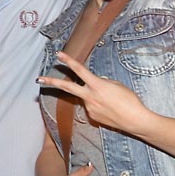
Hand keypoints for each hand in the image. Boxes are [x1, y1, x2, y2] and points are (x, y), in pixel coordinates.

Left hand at [37, 51, 151, 134]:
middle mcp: (89, 97)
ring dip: (94, 97)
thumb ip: (101, 81)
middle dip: (52, 82)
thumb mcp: (116, 85)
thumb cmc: (129, 100)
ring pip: (86, 98)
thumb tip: (94, 82)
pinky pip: (92, 107)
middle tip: (38, 79)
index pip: (79, 70)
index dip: (68, 61)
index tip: (58, 55)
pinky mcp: (92, 117)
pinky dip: (99, 106)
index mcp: (97, 85)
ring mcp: (89, 108)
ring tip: (112, 102)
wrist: (135, 120)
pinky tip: (110, 110)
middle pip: (67, 87)